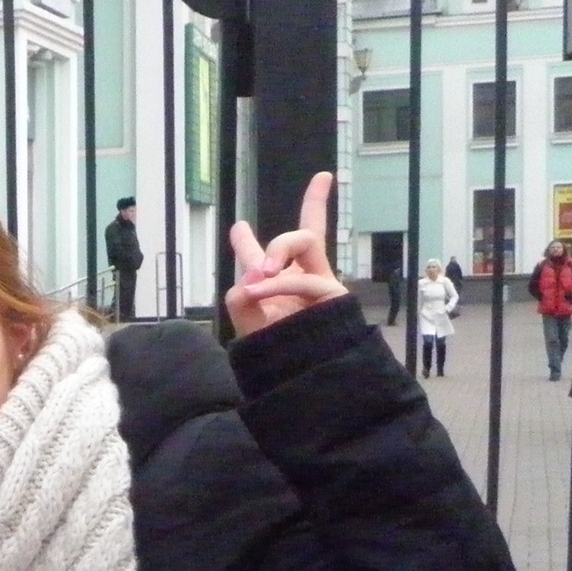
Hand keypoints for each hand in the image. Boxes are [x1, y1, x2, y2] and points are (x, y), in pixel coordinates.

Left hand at [225, 172, 349, 337]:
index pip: (263, 255)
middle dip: (315, 202)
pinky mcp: (332, 295)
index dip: (246, 239)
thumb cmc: (272, 351)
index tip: (239, 222)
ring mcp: (319, 283)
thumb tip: (252, 277)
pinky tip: (261, 291)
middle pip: (310, 232)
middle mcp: (299, 277)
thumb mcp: (246, 323)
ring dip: (280, 248)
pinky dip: (278, 284)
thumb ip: (239, 297)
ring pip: (307, 240)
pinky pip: (304, 279)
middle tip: (309, 194)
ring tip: (262, 272)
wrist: (297, 376)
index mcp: (272, 283)